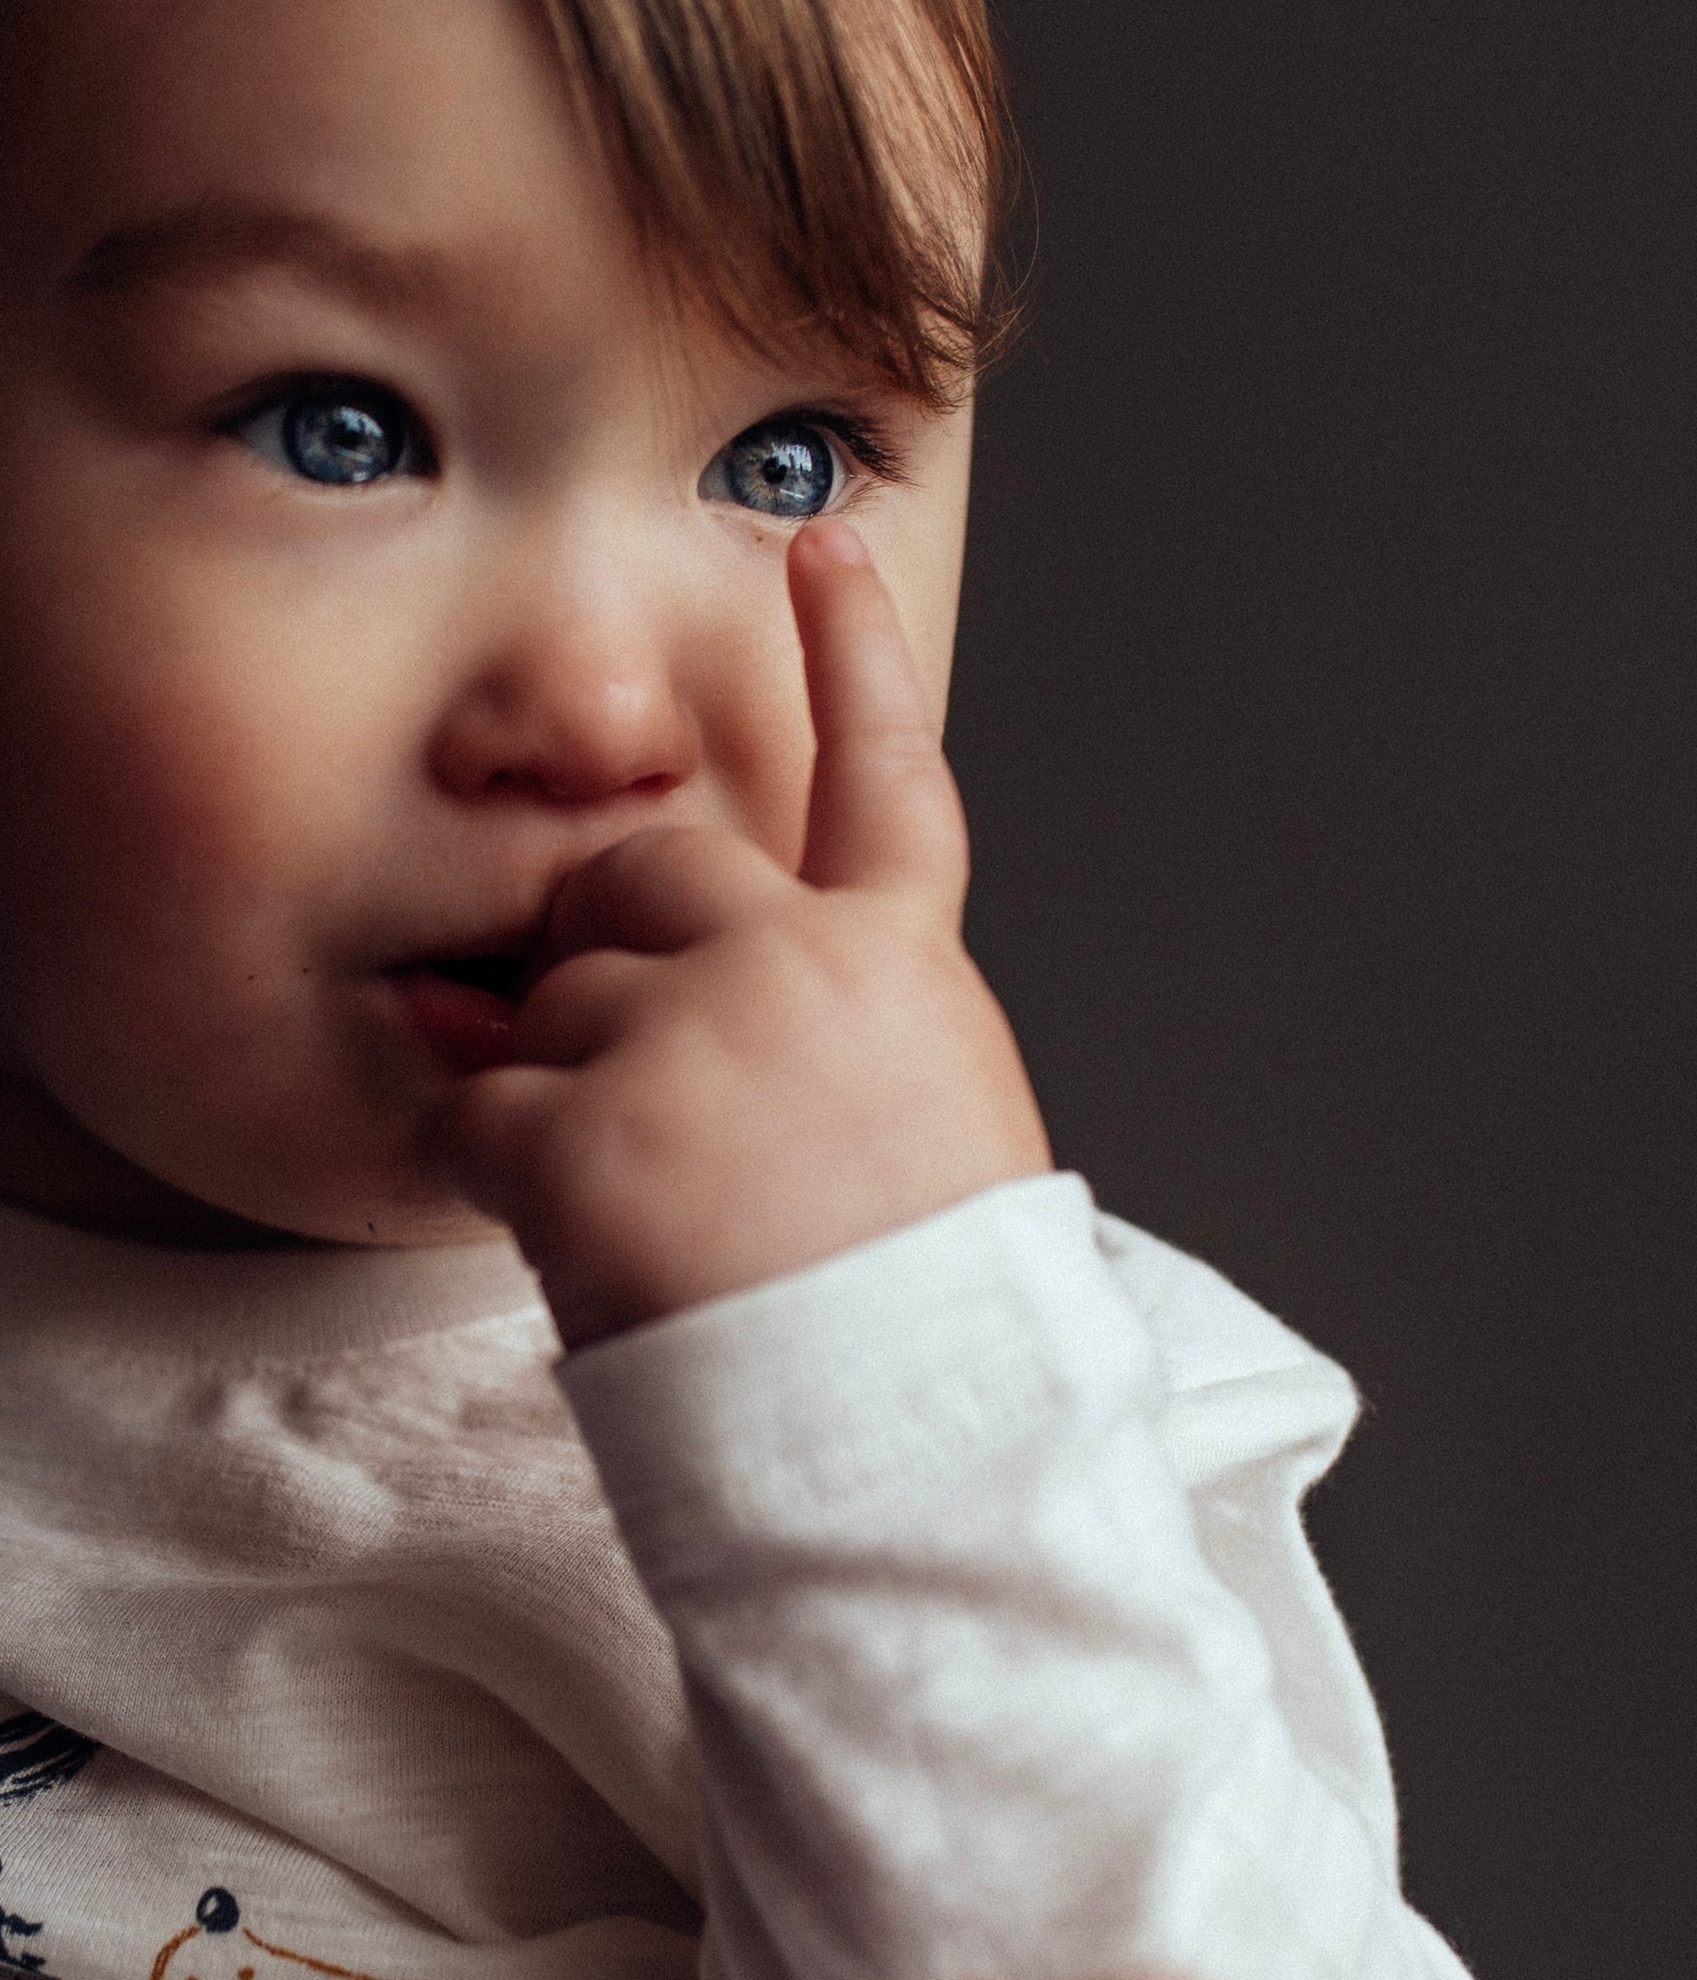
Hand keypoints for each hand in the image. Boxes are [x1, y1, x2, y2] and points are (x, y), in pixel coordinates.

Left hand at [428, 520, 1051, 1349]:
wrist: (919, 1436)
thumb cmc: (936, 1302)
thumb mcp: (940, 1112)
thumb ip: (851, 1014)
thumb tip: (721, 998)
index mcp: (905, 965)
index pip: (886, 770)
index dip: (854, 650)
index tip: (820, 543)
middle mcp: (803, 964)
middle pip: (658, 865)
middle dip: (616, 938)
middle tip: (636, 1054)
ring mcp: (696, 1035)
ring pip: (555, 995)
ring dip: (565, 1083)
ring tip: (651, 1201)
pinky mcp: (592, 1131)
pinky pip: (474, 1112)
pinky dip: (490, 1167)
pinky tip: (567, 1225)